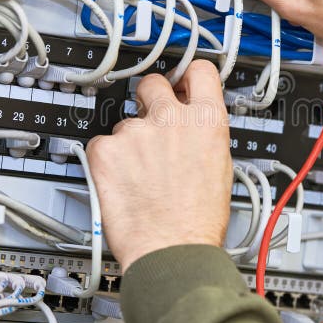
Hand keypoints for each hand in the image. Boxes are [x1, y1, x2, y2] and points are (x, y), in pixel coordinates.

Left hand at [86, 60, 232, 269]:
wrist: (172, 251)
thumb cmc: (198, 222)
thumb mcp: (220, 167)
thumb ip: (203, 134)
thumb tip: (192, 125)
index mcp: (207, 121)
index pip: (199, 71)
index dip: (187, 76)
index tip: (180, 83)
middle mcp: (171, 118)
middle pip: (153, 83)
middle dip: (150, 98)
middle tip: (151, 123)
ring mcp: (135, 132)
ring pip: (125, 123)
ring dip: (129, 143)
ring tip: (139, 176)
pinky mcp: (105, 150)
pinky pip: (102, 145)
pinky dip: (107, 161)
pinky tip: (121, 182)